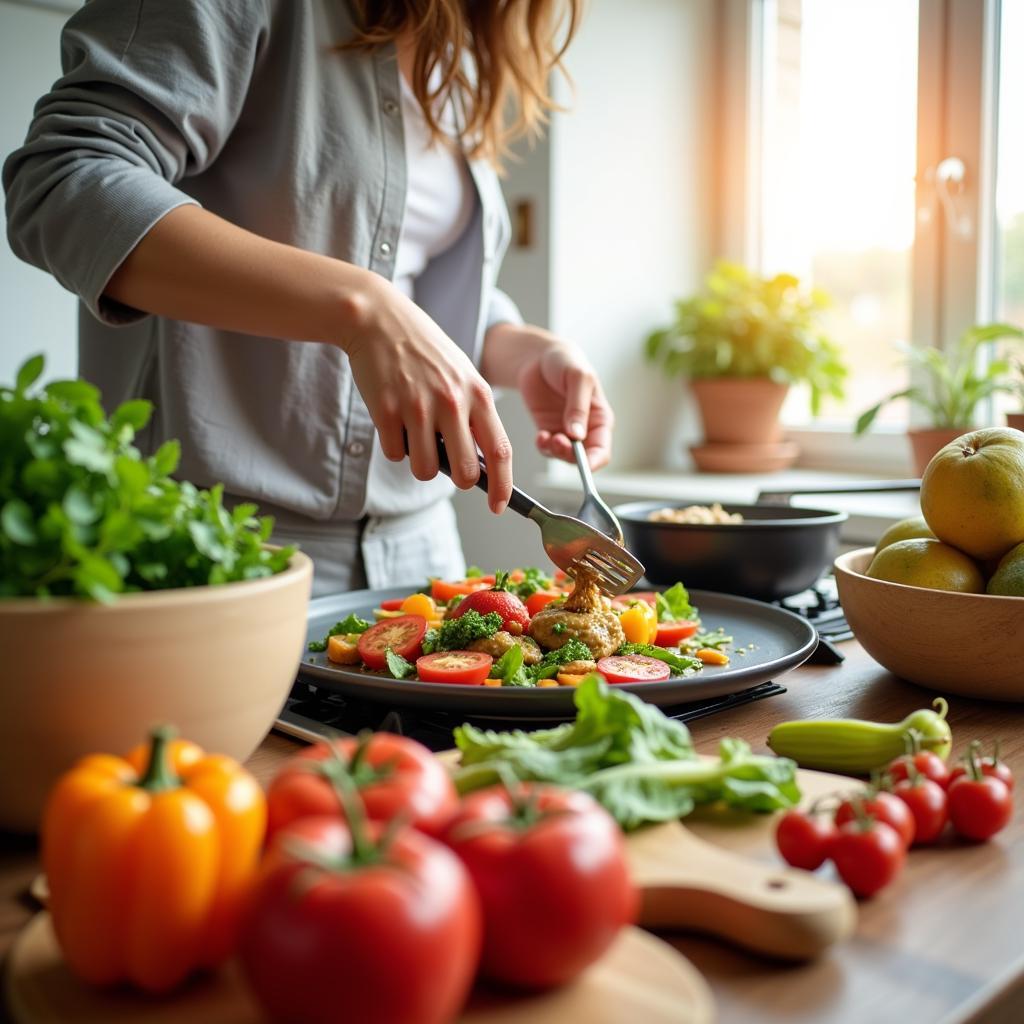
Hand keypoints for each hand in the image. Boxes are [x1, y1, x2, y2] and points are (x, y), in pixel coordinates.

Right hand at [343, 275, 512, 512]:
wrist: (378, 319)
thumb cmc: (425, 352)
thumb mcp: (462, 375)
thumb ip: (474, 415)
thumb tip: (479, 466)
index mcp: (478, 394)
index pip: (500, 452)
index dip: (503, 486)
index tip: (500, 506)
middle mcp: (452, 402)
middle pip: (465, 472)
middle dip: (458, 479)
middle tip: (447, 464)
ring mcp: (418, 407)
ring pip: (425, 470)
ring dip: (420, 463)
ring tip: (415, 434)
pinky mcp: (386, 410)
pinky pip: (394, 454)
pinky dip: (394, 445)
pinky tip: (394, 418)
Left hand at [515, 338, 613, 469]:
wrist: (539, 357)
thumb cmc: (566, 362)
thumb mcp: (578, 379)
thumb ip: (578, 407)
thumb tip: (577, 435)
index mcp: (600, 418)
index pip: (602, 449)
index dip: (595, 460)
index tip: (584, 464)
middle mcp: (586, 429)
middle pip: (583, 458)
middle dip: (570, 456)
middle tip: (558, 442)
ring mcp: (566, 431)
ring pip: (564, 456)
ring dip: (555, 452)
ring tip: (546, 437)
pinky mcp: (548, 430)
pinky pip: (547, 448)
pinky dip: (543, 447)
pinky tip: (540, 435)